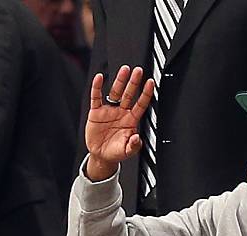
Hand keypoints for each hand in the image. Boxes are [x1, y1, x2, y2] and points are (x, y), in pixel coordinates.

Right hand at [85, 65, 153, 180]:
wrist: (101, 155)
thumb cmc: (117, 152)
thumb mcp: (128, 151)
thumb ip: (134, 145)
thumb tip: (137, 138)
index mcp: (131, 120)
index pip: (141, 104)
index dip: (146, 93)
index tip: (151, 82)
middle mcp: (122, 112)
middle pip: (129, 94)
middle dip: (134, 82)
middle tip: (138, 70)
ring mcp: (109, 111)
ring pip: (115, 93)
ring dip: (119, 81)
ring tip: (124, 69)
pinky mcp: (96, 112)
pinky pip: (96, 97)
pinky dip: (97, 87)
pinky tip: (99, 78)